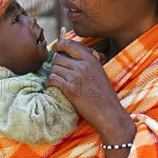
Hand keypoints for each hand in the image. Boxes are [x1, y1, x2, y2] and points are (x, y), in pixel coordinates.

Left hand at [46, 28, 134, 157]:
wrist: (109, 112)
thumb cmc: (104, 94)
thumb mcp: (98, 72)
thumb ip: (87, 61)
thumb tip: (71, 53)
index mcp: (91, 59)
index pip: (71, 44)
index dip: (60, 44)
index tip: (55, 47)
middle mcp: (84, 65)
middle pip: (59, 58)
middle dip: (56, 64)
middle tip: (58, 71)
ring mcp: (77, 76)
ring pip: (54, 68)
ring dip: (53, 74)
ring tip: (57, 80)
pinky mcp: (70, 89)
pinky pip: (52, 79)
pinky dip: (49, 82)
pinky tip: (51, 85)